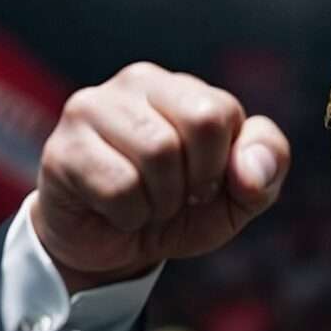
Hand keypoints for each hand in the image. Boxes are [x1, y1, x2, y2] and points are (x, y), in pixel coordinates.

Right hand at [33, 61, 290, 292]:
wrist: (116, 248)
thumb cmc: (181, 209)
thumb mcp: (241, 194)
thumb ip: (268, 168)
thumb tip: (249, 171)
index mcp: (184, 88)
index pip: (224, 111)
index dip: (224, 164)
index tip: (206, 184)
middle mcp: (137, 83)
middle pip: (200, 123)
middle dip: (198, 178)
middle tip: (177, 196)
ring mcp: (92, 109)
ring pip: (158, 151)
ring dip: (163, 200)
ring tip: (147, 203)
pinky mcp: (62, 149)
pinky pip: (119, 185)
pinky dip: (130, 215)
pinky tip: (116, 211)